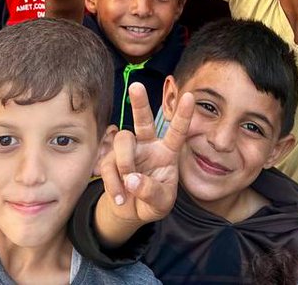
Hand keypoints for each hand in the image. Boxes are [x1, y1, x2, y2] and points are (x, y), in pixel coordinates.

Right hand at [99, 83, 193, 225]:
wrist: (132, 211)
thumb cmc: (153, 202)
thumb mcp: (161, 203)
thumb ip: (150, 191)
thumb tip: (131, 178)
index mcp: (167, 152)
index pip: (177, 132)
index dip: (183, 115)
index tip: (190, 96)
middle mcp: (147, 145)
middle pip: (143, 120)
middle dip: (140, 103)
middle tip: (136, 86)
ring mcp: (129, 151)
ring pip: (123, 141)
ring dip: (124, 164)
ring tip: (128, 189)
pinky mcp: (111, 159)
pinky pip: (108, 164)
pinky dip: (113, 184)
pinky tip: (121, 198)